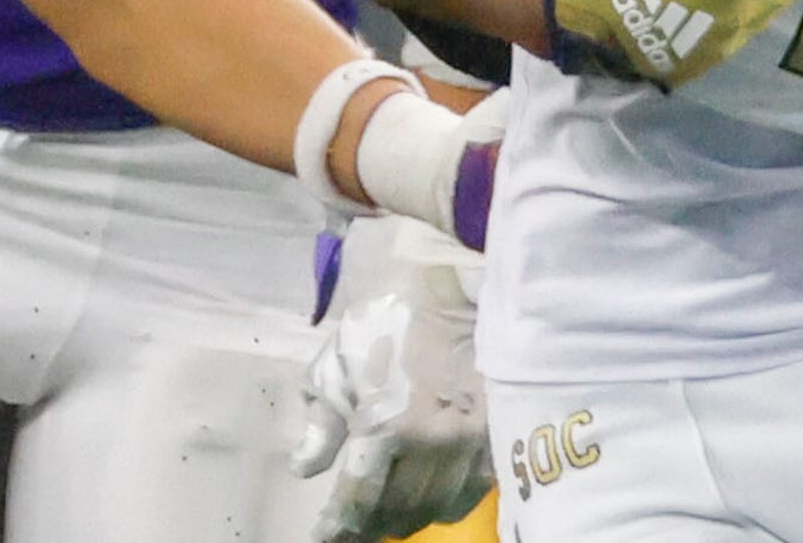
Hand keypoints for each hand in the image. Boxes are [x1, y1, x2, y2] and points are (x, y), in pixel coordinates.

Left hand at [294, 216, 494, 542]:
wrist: (456, 285)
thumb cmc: (387, 319)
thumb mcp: (337, 363)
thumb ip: (321, 421)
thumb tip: (305, 468)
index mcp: (385, 425)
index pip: (358, 501)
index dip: (337, 528)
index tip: (324, 537)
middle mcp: (431, 443)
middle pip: (396, 512)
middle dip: (369, 526)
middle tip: (355, 526)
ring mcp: (470, 442)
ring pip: (435, 508)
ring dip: (407, 518)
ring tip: (390, 515)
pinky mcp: (498, 435)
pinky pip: (471, 492)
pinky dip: (446, 503)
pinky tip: (431, 498)